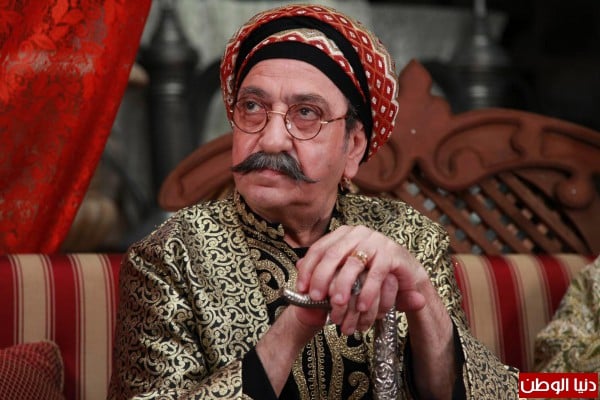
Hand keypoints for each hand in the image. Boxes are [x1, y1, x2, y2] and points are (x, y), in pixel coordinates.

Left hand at [295, 225, 427, 333]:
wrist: (406, 275)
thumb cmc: (370, 273)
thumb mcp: (344, 269)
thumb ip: (324, 267)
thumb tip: (297, 265)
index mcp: (343, 234)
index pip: (319, 249)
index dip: (308, 269)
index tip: (300, 288)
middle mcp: (358, 233)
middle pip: (332, 254)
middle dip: (321, 277)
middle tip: (315, 297)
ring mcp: (376, 241)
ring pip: (353, 264)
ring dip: (343, 285)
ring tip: (336, 303)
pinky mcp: (392, 253)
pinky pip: (376, 274)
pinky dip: (368, 292)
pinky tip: (362, 307)